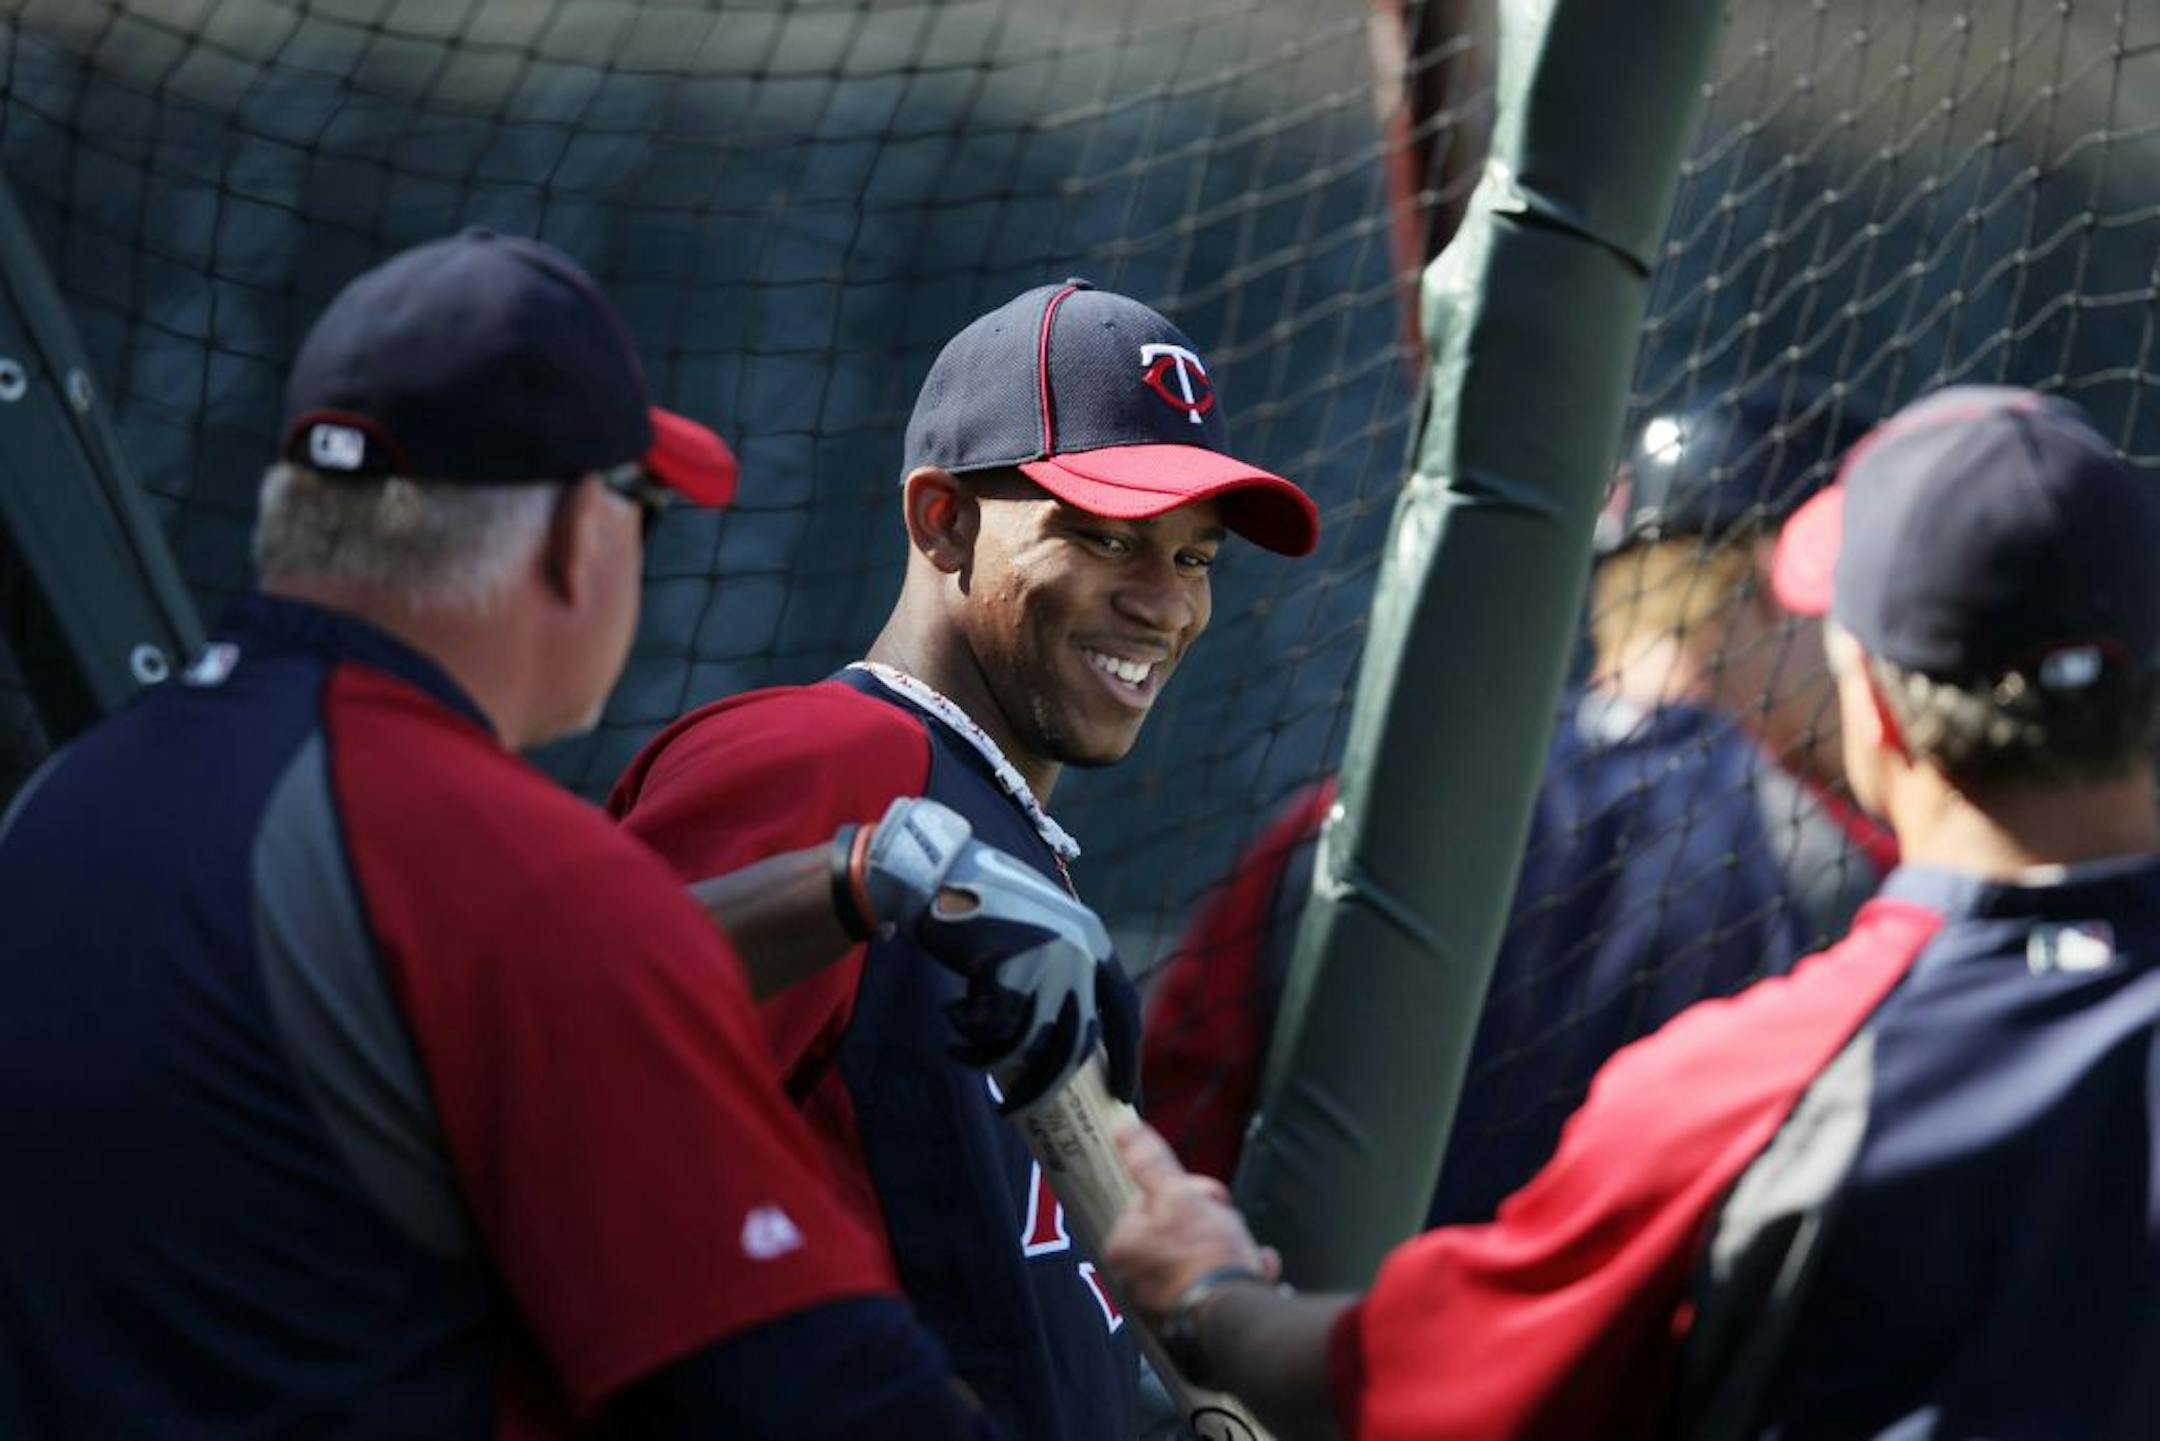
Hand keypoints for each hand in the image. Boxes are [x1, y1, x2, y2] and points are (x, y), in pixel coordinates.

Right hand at [860, 797, 1137, 1111]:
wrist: (940, 871)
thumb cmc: (987, 904)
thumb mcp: (1043, 929)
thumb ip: (1062, 971)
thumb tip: (1065, 1043)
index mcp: (1094, 941)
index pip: (1125, 1012)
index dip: (1128, 1059)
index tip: (1125, 1096)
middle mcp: (1076, 954)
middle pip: (1073, 1045)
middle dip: (1045, 1086)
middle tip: (1016, 1109)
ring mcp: (1042, 962)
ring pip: (1026, 1044)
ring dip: (988, 1059)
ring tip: (964, 1051)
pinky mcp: (1004, 970)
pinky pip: (990, 1031)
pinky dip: (968, 1035)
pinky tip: (952, 1016)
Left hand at [1106, 1122, 1279, 1316]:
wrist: (1236, 1314)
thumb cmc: (1205, 1257)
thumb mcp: (1179, 1194)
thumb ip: (1150, 1163)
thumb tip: (1124, 1128)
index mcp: (1123, 1246)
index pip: (1156, 1201)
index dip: (1190, 1193)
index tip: (1210, 1201)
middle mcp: (1133, 1278)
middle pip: (1180, 1228)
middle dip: (1215, 1223)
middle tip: (1228, 1230)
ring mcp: (1161, 1301)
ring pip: (1202, 1255)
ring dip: (1233, 1247)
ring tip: (1247, 1254)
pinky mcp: (1189, 1318)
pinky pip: (1214, 1283)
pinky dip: (1237, 1273)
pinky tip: (1255, 1269)